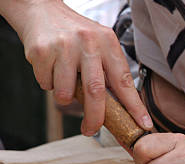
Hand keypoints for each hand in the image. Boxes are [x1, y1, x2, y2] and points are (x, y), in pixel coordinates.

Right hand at [0, 0, 152, 135]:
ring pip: (66, 93)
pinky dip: (48, 84)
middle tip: (91, 130)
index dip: (134, 106)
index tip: (143, 125)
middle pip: (95, 92)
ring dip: (64, 96)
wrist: (41, 10)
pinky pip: (46, 84)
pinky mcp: (42, 52)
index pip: (124, 80)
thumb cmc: (74, 34)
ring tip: (64, 82)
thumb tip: (122, 109)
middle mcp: (88, 43)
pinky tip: (50, 67)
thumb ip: (109, 71)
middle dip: (94, 117)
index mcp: (107, 42)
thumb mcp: (99, 45)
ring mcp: (64, 46)